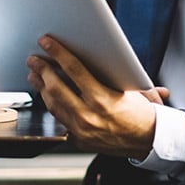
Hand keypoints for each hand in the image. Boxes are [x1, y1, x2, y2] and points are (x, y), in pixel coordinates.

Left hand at [26, 34, 167, 158]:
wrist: (151, 142)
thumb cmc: (143, 113)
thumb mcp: (131, 87)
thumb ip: (114, 72)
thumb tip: (100, 49)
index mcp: (103, 99)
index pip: (74, 69)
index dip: (57, 53)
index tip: (46, 42)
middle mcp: (89, 116)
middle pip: (56, 87)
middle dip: (41, 69)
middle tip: (33, 59)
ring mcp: (82, 130)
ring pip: (53, 104)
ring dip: (41, 87)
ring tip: (35, 74)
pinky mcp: (79, 139)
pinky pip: (59, 119)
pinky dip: (52, 104)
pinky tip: (47, 95)